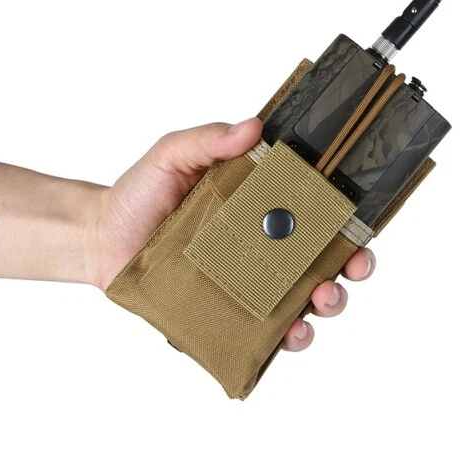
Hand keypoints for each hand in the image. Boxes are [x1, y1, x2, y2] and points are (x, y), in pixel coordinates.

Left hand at [88, 118, 375, 350]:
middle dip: (352, 268)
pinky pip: (266, 333)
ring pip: (305, 300)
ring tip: (319, 302)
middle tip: (354, 268)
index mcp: (263, 205)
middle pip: (326, 260)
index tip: (363, 228)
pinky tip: (289, 332)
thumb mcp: (173, 155)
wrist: (100, 237)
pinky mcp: (229, 314)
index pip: (319, 212)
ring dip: (326, 304)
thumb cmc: (141, 192)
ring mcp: (250, 283)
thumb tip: (252, 126)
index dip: (349, 222)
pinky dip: (287, 337)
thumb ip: (209, 139)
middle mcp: (265, 246)